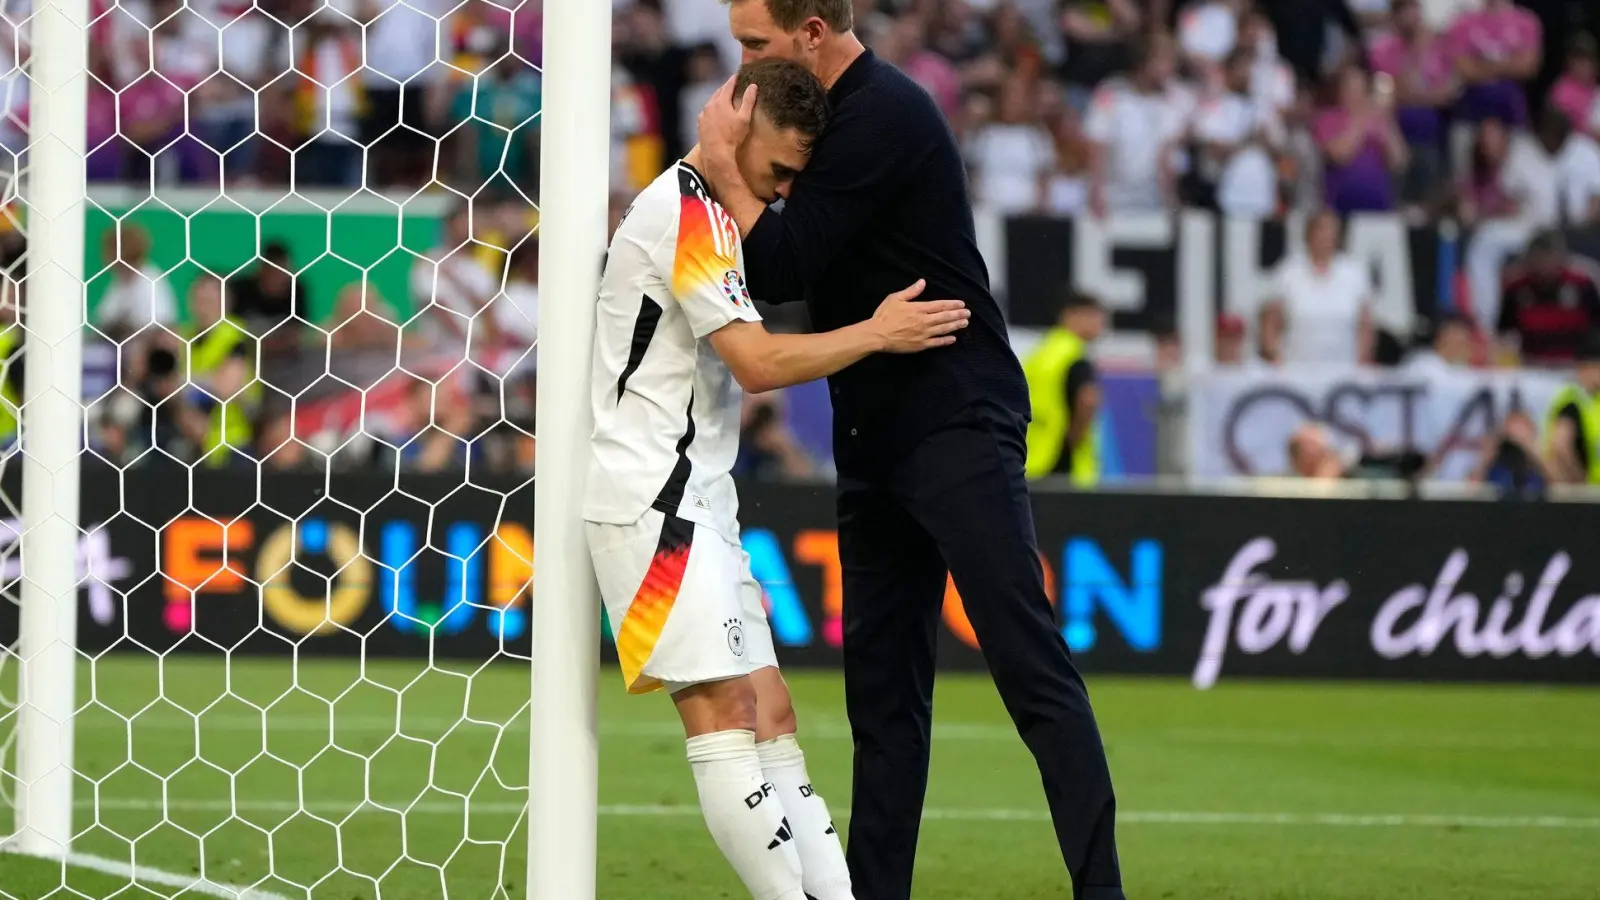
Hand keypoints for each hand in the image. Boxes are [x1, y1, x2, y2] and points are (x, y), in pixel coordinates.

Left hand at [697, 76, 756, 195]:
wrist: (716, 153)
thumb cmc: (732, 136)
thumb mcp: (744, 118)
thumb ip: (748, 101)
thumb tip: (753, 86)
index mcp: (721, 101)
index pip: (728, 85)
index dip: (734, 79)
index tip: (738, 74)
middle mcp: (709, 105)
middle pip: (719, 92)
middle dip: (726, 88)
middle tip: (732, 85)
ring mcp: (703, 114)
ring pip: (711, 102)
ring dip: (718, 99)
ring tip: (725, 99)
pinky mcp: (700, 124)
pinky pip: (707, 112)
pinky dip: (712, 110)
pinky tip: (716, 114)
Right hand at [868, 279, 969, 352]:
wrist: (877, 335)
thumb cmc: (884, 315)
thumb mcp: (895, 298)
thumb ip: (911, 291)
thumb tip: (922, 282)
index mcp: (919, 308)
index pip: (940, 305)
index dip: (952, 304)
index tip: (961, 304)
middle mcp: (924, 321)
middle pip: (945, 317)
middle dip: (958, 315)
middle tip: (968, 314)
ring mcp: (924, 334)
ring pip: (943, 329)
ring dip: (955, 326)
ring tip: (965, 323)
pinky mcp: (920, 345)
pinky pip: (936, 343)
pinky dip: (946, 341)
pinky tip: (953, 339)